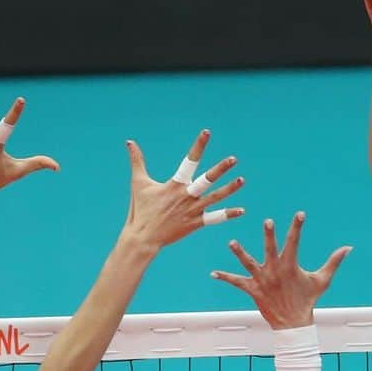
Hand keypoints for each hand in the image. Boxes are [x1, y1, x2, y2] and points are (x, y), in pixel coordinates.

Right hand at [124, 130, 244, 249]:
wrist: (144, 237)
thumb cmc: (140, 209)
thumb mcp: (138, 183)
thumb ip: (137, 161)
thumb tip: (129, 142)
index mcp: (174, 185)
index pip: (189, 162)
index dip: (198, 147)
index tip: (207, 133)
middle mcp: (186, 196)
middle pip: (207, 180)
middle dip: (220, 169)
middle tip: (233, 159)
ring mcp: (192, 211)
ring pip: (215, 198)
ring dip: (229, 189)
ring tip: (242, 180)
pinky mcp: (195, 224)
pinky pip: (214, 218)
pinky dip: (228, 214)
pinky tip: (241, 210)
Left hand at [211, 212, 350, 329]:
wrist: (293, 323)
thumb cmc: (308, 300)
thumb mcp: (322, 280)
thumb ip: (334, 262)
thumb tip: (348, 247)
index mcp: (290, 266)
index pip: (295, 242)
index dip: (297, 227)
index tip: (300, 214)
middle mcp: (275, 271)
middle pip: (271, 249)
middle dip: (269, 235)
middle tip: (267, 221)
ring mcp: (262, 280)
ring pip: (249, 263)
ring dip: (240, 253)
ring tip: (231, 243)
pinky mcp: (253, 290)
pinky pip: (237, 282)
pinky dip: (225, 278)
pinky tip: (213, 273)